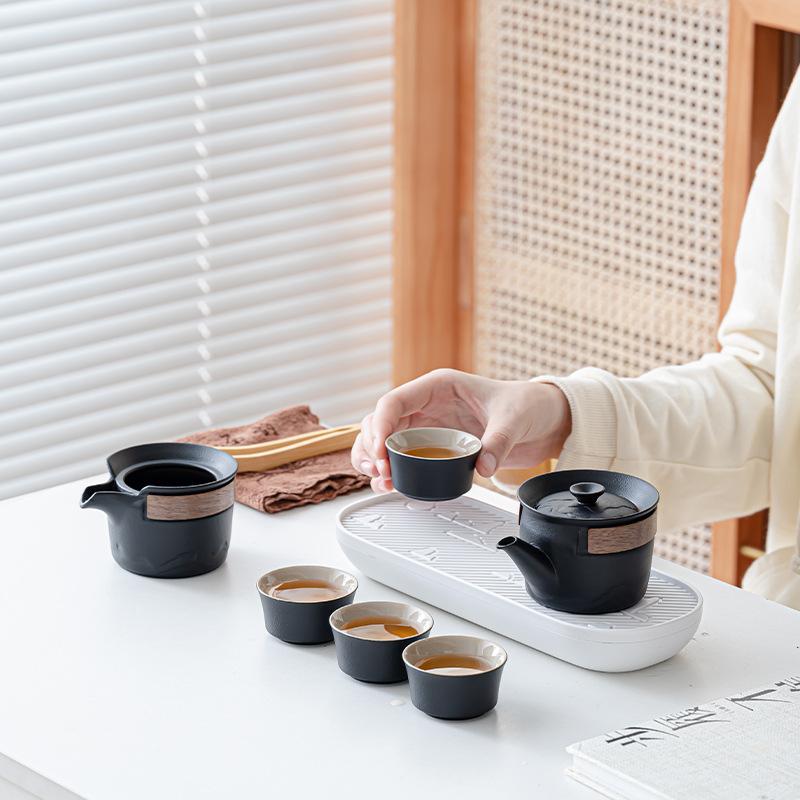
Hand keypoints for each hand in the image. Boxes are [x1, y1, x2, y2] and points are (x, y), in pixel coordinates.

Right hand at [351, 369, 571, 492]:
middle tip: (383, 472)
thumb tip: (482, 465)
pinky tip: (390, 484)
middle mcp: (427, 405)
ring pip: (384, 440)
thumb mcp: (515, 418)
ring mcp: (428, 427)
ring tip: (382, 480)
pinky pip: (401, 457)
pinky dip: (390, 470)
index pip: (394, 402)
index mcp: (439, 386)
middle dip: (373, 447)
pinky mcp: (434, 447)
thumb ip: (499, 440)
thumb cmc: (526, 405)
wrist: (544, 419)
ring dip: (374, 459)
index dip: (381, 426)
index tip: (382, 452)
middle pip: (381, 422)